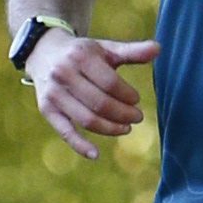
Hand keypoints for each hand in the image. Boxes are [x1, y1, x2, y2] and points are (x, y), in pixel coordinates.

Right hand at [27, 30, 155, 158]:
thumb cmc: (83, 54)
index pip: (109, 83)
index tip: (136, 100)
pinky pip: (64, 131)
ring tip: (126, 128)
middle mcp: (64, 74)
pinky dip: (80, 145)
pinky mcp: (47, 109)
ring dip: (110, 128)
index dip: (127, 95)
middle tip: (137, 117)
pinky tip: (95, 155)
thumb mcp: (105, 48)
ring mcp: (54, 93)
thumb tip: (158, 48)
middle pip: (100, 103)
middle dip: (123, 114)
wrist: (44, 53)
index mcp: (80, 56)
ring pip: (86, 119)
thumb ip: (131, 51)